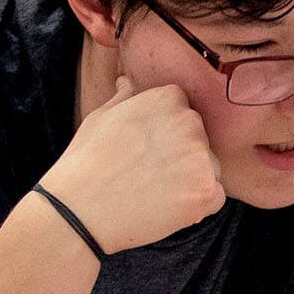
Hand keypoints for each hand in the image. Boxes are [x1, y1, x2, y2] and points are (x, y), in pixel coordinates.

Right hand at [38, 74, 225, 253]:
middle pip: (199, 138)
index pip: (182, 109)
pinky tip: (166, 206)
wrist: (80, 211)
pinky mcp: (206, 191)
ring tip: (153, 190)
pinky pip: (214, 196)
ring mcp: (201, 158)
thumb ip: (125, 97)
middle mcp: (190, 123)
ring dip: (191, 178)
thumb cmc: (86, 163)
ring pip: (209, 166)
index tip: (144, 147)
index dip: (164, 131)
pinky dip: (197, 205)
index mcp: (168, 98)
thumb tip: (129, 82)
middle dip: (180, 153)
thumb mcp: (101, 117)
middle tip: (146, 171)